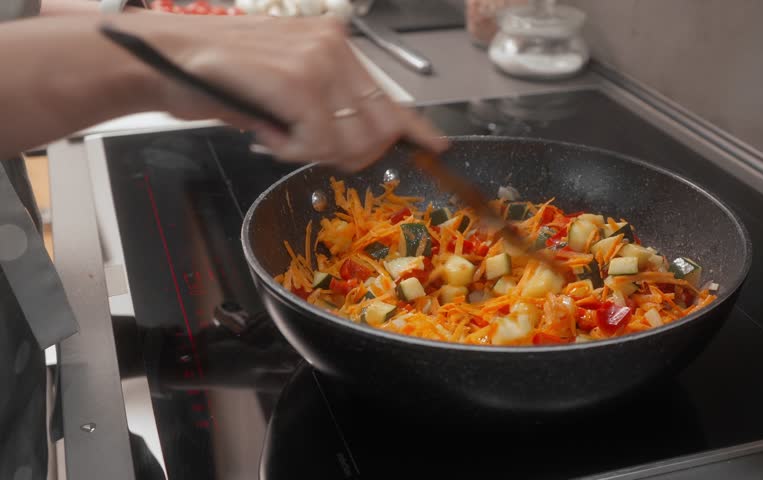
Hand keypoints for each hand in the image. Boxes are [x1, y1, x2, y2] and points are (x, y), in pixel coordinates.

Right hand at [115, 14, 447, 170]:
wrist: (160, 58)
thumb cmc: (217, 76)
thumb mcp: (284, 89)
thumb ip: (326, 109)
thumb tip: (357, 141)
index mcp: (335, 44)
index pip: (389, 95)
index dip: (415, 128)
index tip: (434, 144)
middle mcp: (335, 45)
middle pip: (381, 127)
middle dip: (352, 155)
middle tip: (308, 149)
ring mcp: (319, 60)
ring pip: (353, 140)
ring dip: (315, 153)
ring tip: (278, 133)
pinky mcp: (299, 81)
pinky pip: (319, 142)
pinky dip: (292, 151)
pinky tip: (267, 131)